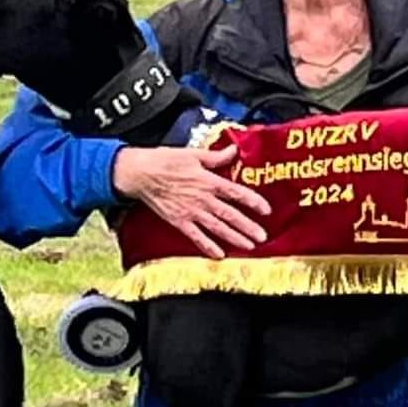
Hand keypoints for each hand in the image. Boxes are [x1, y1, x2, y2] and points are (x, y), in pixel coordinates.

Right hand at [113, 142, 271, 259]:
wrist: (141, 174)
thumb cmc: (165, 161)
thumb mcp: (193, 154)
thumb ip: (216, 157)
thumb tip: (234, 151)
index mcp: (208, 180)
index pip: (236, 192)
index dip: (253, 201)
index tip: (266, 210)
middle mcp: (203, 198)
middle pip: (230, 214)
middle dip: (248, 226)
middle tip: (263, 236)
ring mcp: (191, 212)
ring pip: (217, 227)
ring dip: (234, 238)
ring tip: (249, 246)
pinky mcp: (179, 221)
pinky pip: (196, 237)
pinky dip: (208, 246)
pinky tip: (220, 255)